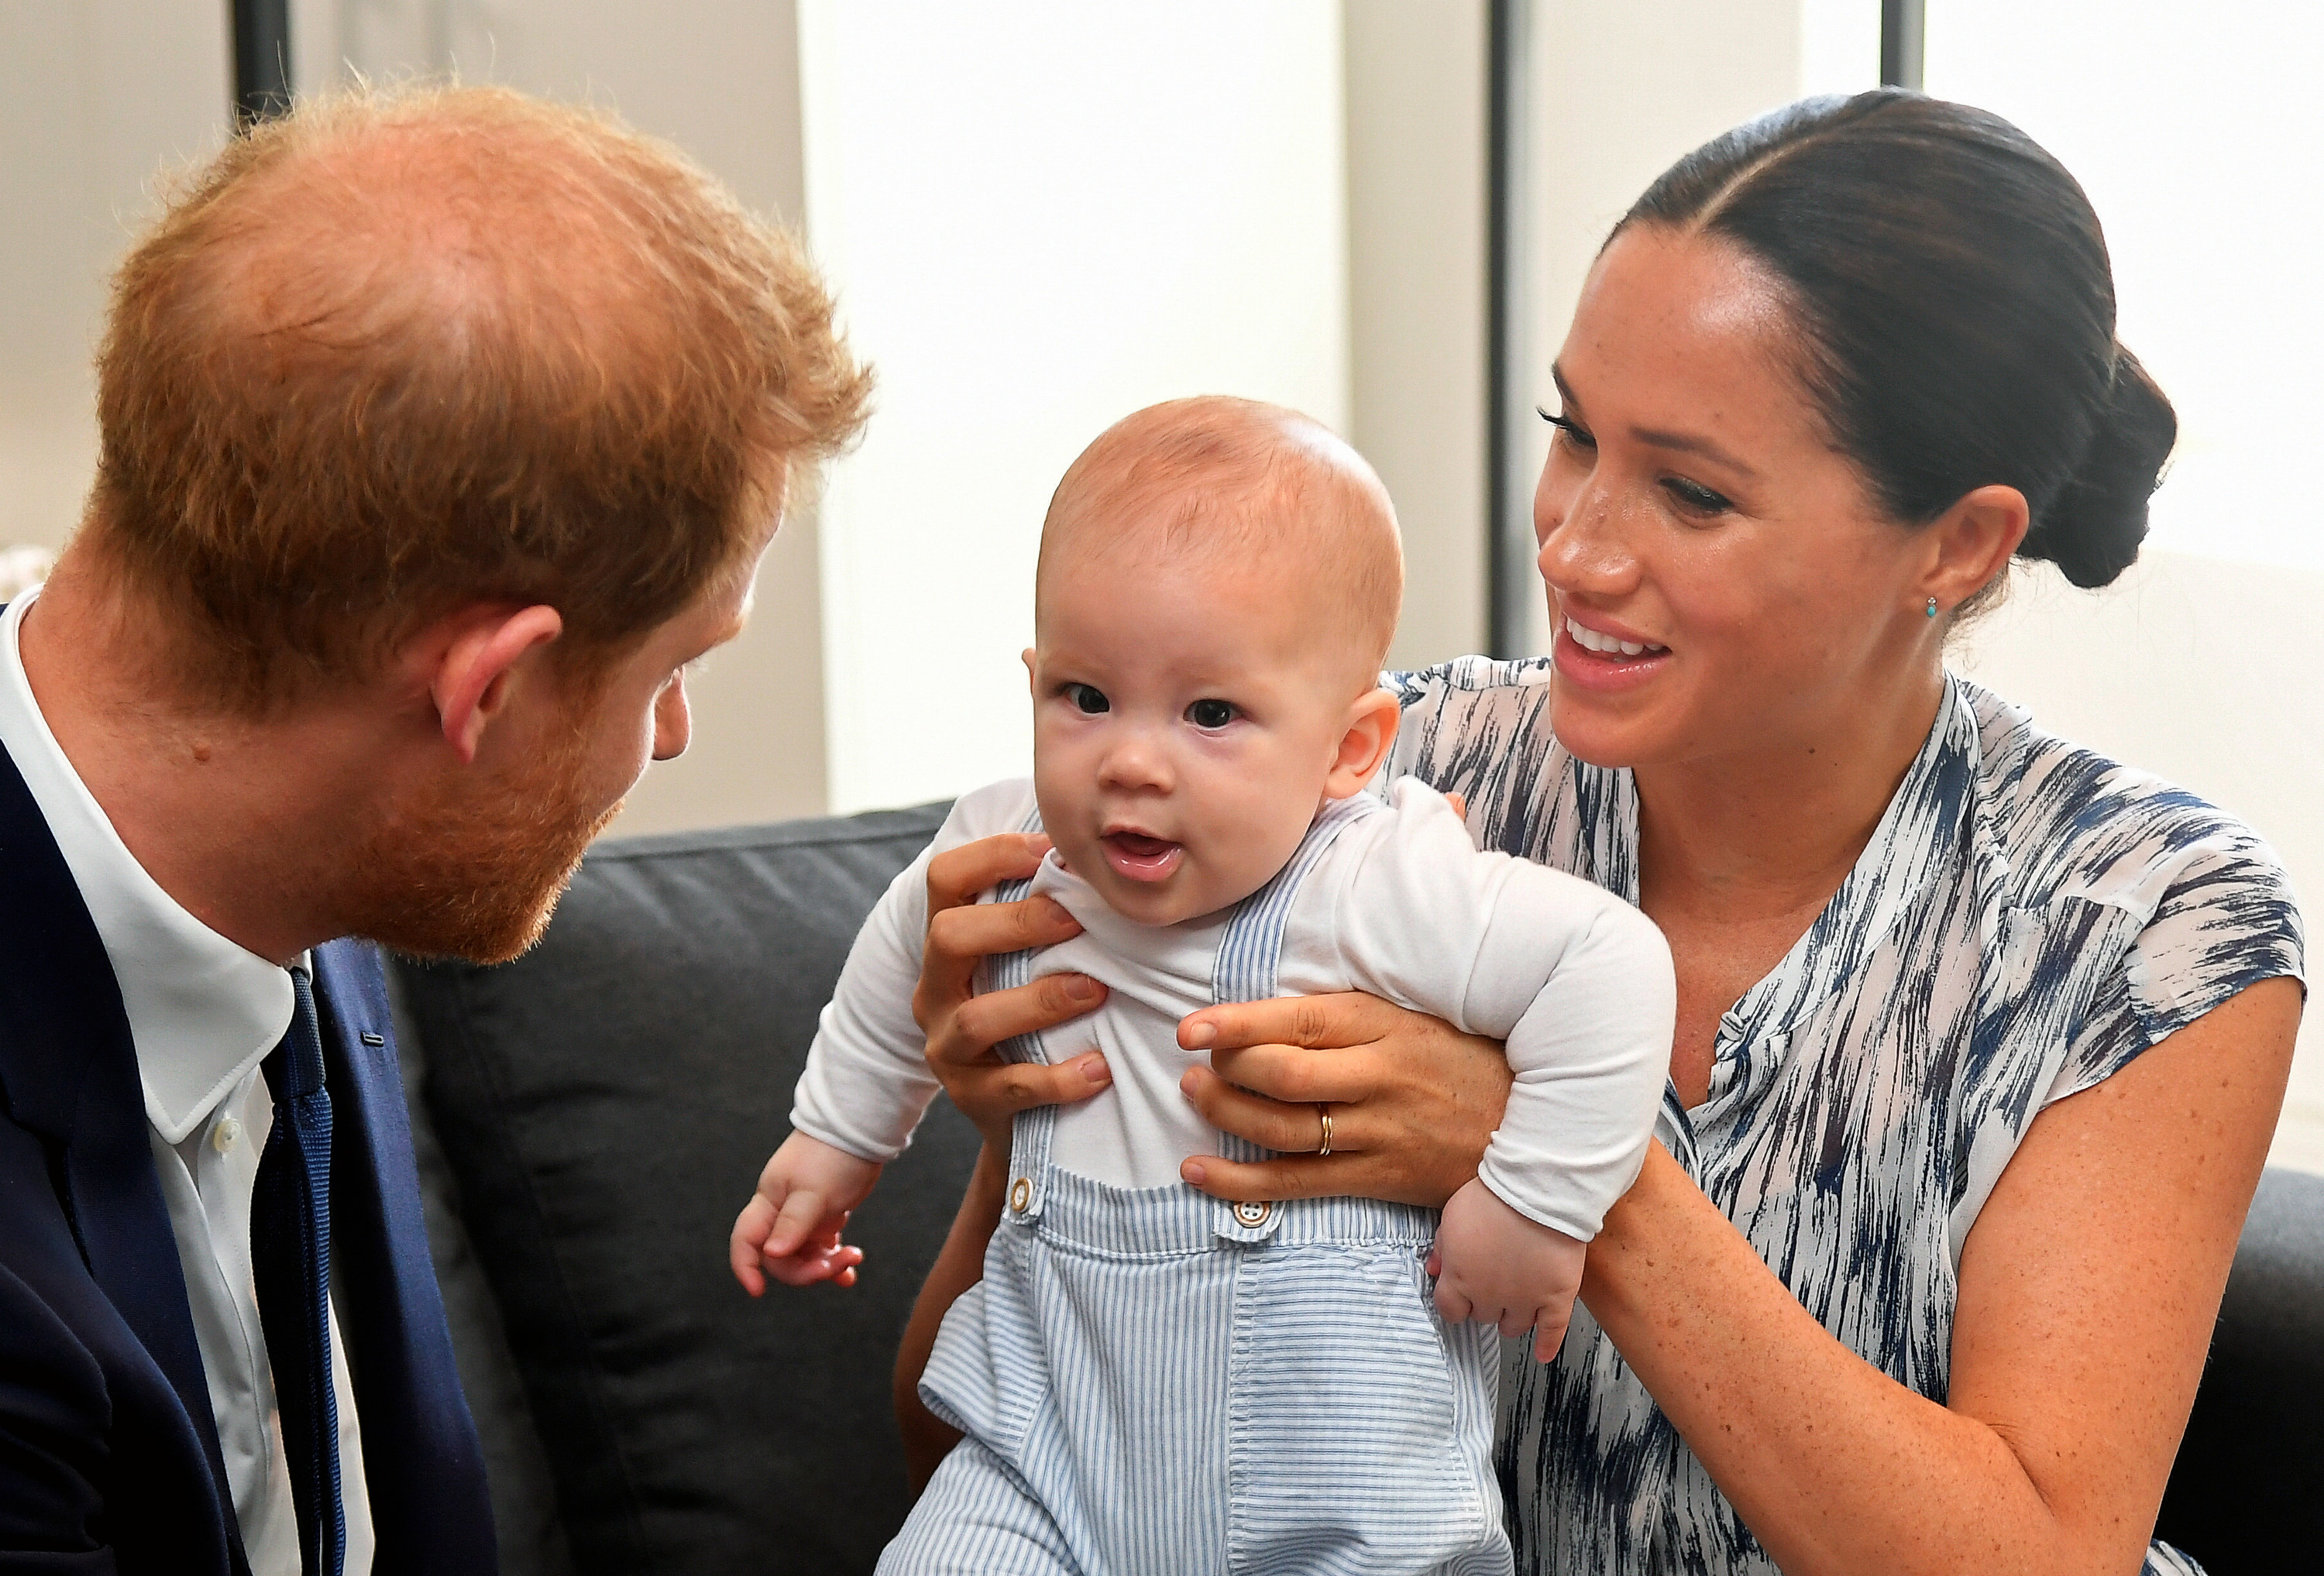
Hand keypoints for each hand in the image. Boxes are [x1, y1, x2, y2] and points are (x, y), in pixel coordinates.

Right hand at [729, 1131, 881, 1295]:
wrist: (860, 1130)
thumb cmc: (833, 1155)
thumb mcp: (813, 1192)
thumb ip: (793, 1224)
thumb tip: (772, 1253)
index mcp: (770, 1203)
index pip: (746, 1241)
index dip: (746, 1267)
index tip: (759, 1291)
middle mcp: (782, 1213)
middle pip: (780, 1257)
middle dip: (806, 1270)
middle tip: (837, 1264)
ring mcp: (803, 1216)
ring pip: (804, 1256)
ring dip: (825, 1266)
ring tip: (853, 1259)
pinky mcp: (825, 1216)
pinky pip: (823, 1248)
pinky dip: (835, 1260)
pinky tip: (850, 1271)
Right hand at [912, 830, 1111, 1149]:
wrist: (1022, 1118)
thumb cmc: (1037, 1018)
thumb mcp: (1028, 962)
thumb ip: (1048, 915)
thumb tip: (1100, 854)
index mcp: (948, 944)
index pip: (945, 879)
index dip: (992, 855)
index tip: (1050, 850)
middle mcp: (935, 990)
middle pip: (946, 936)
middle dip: (1014, 923)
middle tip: (1076, 920)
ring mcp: (947, 1047)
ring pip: (976, 1018)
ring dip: (1041, 1000)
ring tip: (1096, 991)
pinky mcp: (971, 1099)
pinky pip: (1009, 1087)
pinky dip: (1058, 1078)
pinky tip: (1099, 1069)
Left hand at [1173, 992, 1512, 1207]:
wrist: (1533, 1128)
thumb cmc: (1463, 1061)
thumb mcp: (1414, 1017)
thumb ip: (1349, 1015)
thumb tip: (1270, 1009)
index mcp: (1385, 1026)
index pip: (1299, 1020)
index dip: (1237, 1024)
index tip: (1191, 1028)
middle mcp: (1379, 1078)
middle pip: (1283, 1076)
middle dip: (1226, 1070)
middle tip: (1194, 1064)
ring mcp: (1379, 1133)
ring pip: (1282, 1129)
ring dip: (1225, 1114)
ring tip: (1193, 1097)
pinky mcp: (1378, 1178)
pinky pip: (1296, 1184)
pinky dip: (1239, 1181)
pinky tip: (1197, 1171)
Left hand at [1428, 1178, 1584, 1361]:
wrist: (1537, 1189)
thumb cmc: (1493, 1197)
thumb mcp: (1452, 1215)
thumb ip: (1442, 1247)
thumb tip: (1435, 1269)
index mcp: (1460, 1279)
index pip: (1450, 1310)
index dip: (1455, 1303)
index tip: (1460, 1298)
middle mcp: (1490, 1297)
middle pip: (1483, 1316)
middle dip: (1485, 1303)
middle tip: (1493, 1287)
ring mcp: (1525, 1300)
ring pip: (1513, 1326)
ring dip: (1511, 1319)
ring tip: (1514, 1307)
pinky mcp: (1556, 1298)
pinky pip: (1552, 1331)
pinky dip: (1548, 1345)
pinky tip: (1543, 1353)